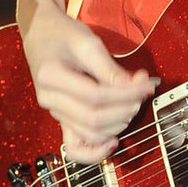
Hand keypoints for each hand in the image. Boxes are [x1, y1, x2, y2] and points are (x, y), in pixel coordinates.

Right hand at [19, 0, 155, 162]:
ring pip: (91, 133)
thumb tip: (135, 86)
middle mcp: (50, 100)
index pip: (96, 96)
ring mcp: (55, 113)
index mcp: (51, 77)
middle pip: (95, 118)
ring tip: (132, 103)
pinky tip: (113, 142)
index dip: (126, 94)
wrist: (41, 34)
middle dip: (126, 108)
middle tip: (142, 92)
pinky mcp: (62, 119)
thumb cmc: (62, 34)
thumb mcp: (86, 42)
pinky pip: (75, 147)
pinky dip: (95, 152)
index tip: (146, 84)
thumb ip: (109, 67)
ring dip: (119, 123)